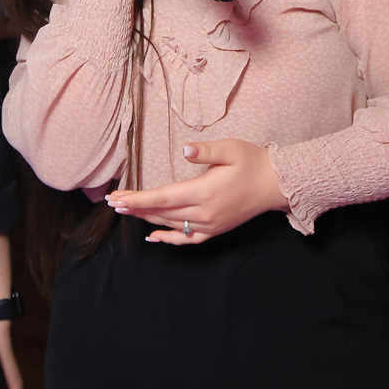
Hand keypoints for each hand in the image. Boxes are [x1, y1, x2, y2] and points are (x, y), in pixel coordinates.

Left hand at [104, 138, 285, 243]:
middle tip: (113, 204)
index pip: (162, 198)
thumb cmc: (253, 162)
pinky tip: (153, 237)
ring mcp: (210, 224)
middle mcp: (204, 213)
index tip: (117, 199)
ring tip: (126, 212)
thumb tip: (185, 150)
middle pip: (161, 213)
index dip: (137, 200)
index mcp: (204, 192)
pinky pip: (187, 240)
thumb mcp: (231, 149)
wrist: (275, 184)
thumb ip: (205, 151)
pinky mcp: (215, 230)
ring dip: (146, 219)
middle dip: (135, 208)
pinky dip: (168, 239)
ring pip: (170, 225)